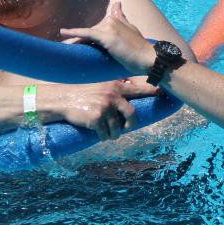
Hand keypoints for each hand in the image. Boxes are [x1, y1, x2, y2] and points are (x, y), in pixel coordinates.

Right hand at [38, 77, 159, 140]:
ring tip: (105, 131)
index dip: (150, 91)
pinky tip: (96, 132)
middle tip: (125, 128)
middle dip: (130, 125)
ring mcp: (105, 107)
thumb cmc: (82, 95)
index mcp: (115, 87)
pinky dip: (102, 137)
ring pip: (117, 130)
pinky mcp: (96, 119)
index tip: (161, 91)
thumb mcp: (100, 87)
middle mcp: (113, 96)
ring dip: (112, 134)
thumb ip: (114, 92)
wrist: (62, 99)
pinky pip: (105, 135)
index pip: (138, 89)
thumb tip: (129, 104)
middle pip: (132, 115)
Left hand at [60, 2, 156, 75]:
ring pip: (88, 34)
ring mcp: (109, 28)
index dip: (86, 35)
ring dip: (77, 42)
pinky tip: (64, 32)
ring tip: (66, 51)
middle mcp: (111, 21)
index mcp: (116, 20)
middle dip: (83, 42)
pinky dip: (75, 33)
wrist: (148, 58)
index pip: (97, 28)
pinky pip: (87, 34)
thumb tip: (117, 4)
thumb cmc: (140, 49)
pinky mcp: (107, 37)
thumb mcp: (131, 29)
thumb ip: (122, 17)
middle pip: (91, 32)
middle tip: (70, 52)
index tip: (68, 34)